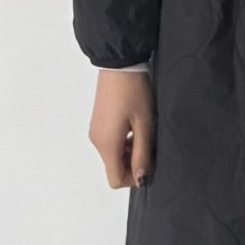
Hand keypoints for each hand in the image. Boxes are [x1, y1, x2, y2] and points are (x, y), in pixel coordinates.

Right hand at [88, 69, 155, 188]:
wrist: (120, 65)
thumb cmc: (134, 91)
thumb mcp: (144, 125)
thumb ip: (142, 154)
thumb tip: (140, 179)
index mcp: (107, 144)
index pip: (115, 179)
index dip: (134, 177)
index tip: (148, 162)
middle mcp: (97, 141)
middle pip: (114, 168)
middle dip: (133, 163)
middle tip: (148, 144)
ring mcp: (95, 132)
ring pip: (113, 155)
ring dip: (129, 151)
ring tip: (143, 131)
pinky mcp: (98, 123)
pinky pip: (110, 143)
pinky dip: (123, 142)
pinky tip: (134, 125)